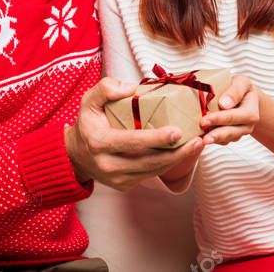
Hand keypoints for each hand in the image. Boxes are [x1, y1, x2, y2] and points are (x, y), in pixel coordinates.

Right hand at [65, 77, 204, 190]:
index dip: (156, 139)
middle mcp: (108, 165)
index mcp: (99, 143)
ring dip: (178, 160)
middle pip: (148, 162)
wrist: (76, 154)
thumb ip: (105, 88)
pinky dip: (168, 165)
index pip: (132, 142)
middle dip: (176, 153)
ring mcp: (117, 179)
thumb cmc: (87, 123)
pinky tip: (182, 153)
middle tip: (198, 140)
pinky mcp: (125, 185)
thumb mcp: (88, 100)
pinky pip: (150, 175)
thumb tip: (131, 88)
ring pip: (153, 171)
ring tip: (197, 145)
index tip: (177, 132)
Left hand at [200, 74, 259, 145]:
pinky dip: (213, 141)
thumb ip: (235, 91)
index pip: (237, 116)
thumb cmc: (239, 87)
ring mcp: (240, 132)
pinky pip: (223, 141)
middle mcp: (247, 124)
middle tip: (204, 138)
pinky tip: (202, 140)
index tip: (205, 120)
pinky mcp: (231, 136)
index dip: (220, 119)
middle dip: (217, 135)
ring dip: (214, 140)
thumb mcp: (241, 82)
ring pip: (228, 139)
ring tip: (202, 141)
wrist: (242, 96)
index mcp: (251, 110)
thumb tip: (224, 104)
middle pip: (233, 132)